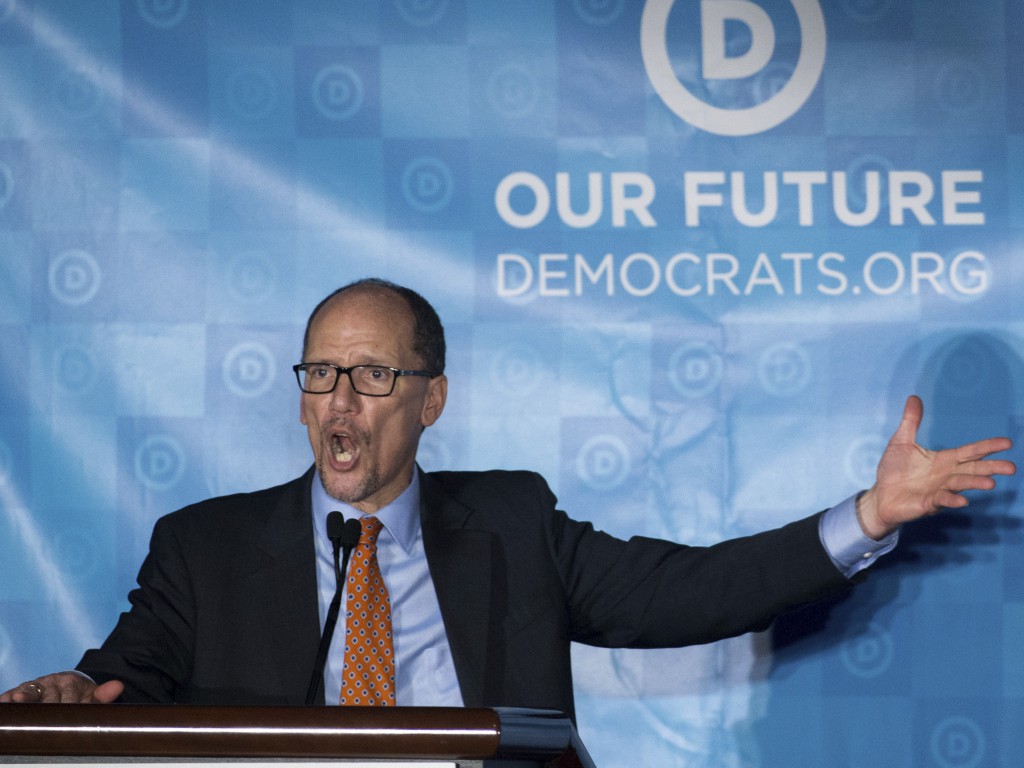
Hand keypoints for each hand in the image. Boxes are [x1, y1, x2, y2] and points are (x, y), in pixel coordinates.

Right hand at [0, 673, 122, 703]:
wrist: (68, 687)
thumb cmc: (81, 696)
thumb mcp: (93, 697)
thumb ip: (103, 695)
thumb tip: (118, 686)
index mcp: (70, 681)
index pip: (69, 696)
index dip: (68, 704)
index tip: (68, 709)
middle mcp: (51, 681)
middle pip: (48, 697)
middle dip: (47, 708)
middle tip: (46, 721)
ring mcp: (36, 685)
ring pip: (30, 692)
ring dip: (23, 697)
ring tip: (16, 700)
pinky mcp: (22, 690)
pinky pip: (14, 692)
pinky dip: (8, 697)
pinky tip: (6, 702)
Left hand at [856, 395, 1016, 539]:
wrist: (880, 495)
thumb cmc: (894, 469)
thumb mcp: (902, 441)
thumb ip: (911, 421)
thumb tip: (914, 397)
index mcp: (944, 460)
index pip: (970, 452)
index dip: (988, 447)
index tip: (1008, 442)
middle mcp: (946, 475)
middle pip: (973, 470)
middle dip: (991, 468)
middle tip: (1011, 467)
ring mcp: (939, 490)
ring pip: (960, 485)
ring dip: (975, 483)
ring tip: (990, 483)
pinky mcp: (928, 503)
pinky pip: (941, 501)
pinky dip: (951, 500)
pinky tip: (962, 500)